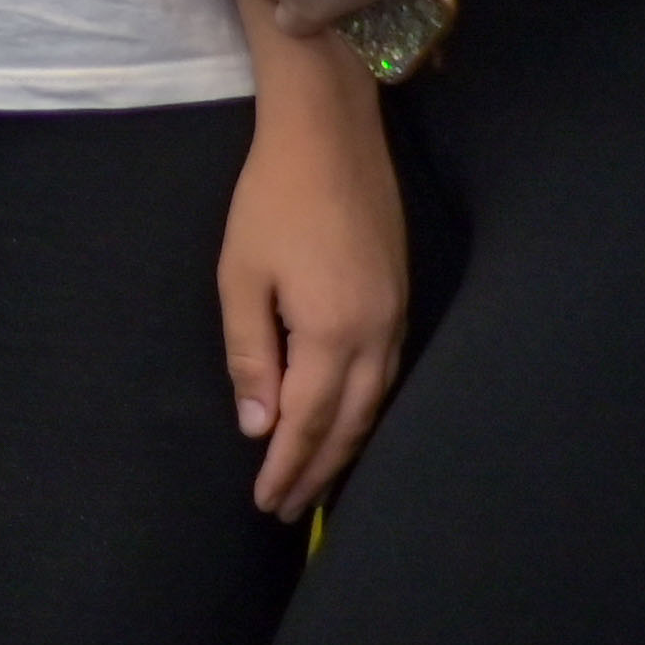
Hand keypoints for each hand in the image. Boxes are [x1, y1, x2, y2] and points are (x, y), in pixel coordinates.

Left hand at [216, 82, 409, 520]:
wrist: (331, 133)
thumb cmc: (272, 199)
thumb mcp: (241, 275)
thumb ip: (250, 354)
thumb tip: (257, 427)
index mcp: (334, 333)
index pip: (309, 423)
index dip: (288, 467)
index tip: (268, 504)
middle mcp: (378, 337)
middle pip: (350, 426)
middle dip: (318, 472)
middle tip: (289, 511)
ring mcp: (399, 319)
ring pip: (377, 407)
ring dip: (346, 449)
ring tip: (317, 483)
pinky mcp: (404, 301)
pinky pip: (390, 379)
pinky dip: (367, 413)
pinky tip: (349, 425)